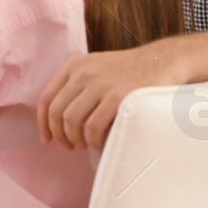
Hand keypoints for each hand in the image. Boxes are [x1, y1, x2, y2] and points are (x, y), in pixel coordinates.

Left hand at [39, 44, 180, 149]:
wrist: (164, 60)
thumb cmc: (130, 72)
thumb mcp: (97, 68)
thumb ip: (77, 85)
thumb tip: (56, 118)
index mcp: (74, 65)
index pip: (46, 98)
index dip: (43, 123)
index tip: (47, 139)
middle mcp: (83, 72)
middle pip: (56, 112)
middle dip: (59, 135)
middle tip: (70, 146)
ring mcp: (100, 83)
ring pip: (71, 121)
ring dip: (74, 139)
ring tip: (84, 145)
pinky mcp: (118, 97)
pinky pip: (92, 126)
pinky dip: (91, 140)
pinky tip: (97, 144)